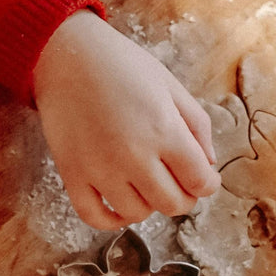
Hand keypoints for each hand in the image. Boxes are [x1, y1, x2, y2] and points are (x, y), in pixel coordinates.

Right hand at [33, 11, 219, 227]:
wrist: (67, 55)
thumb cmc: (122, 65)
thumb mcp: (172, 86)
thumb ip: (198, 126)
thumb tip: (208, 165)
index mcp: (166, 132)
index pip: (200, 182)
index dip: (208, 183)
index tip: (204, 178)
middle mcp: (134, 156)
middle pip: (173, 204)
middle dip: (184, 197)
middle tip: (179, 183)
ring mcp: (101, 170)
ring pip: (137, 214)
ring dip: (149, 204)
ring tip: (146, 184)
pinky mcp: (73, 174)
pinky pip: (95, 217)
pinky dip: (111, 220)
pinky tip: (120, 205)